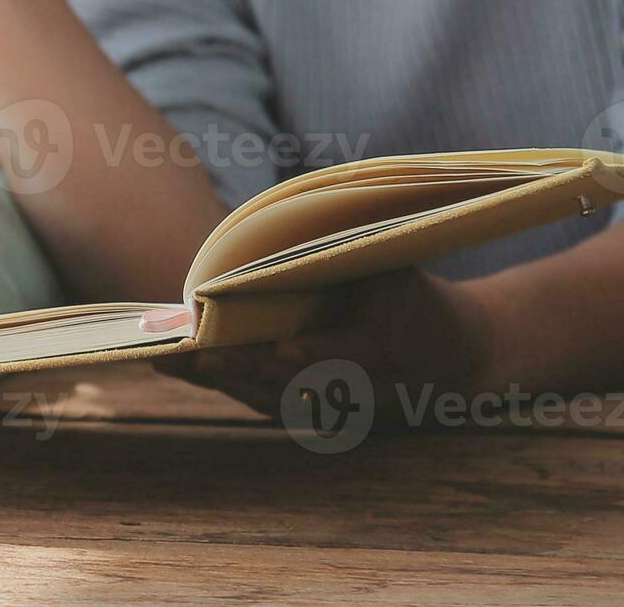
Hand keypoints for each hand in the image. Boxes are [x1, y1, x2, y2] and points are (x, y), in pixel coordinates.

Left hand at [154, 270, 501, 423]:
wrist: (456, 354)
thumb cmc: (416, 294)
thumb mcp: (394, 265)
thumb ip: (346, 246)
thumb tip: (294, 207)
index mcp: (385, 345)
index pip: (342, 355)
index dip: (311, 354)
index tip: (277, 348)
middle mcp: (359, 385)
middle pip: (291, 383)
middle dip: (240, 368)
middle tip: (188, 354)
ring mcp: (339, 407)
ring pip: (272, 398)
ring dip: (222, 380)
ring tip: (167, 360)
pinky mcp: (321, 415)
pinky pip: (268, 401)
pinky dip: (229, 384)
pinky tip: (185, 366)